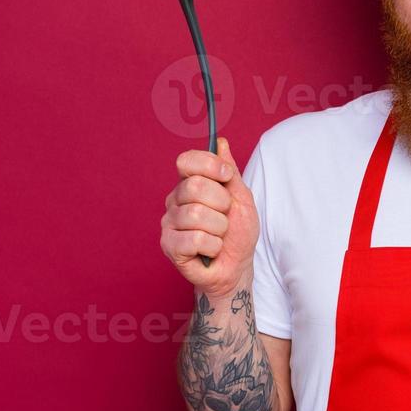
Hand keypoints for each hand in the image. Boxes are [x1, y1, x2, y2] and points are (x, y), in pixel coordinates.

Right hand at [160, 137, 259, 297]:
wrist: (236, 267)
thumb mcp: (242, 199)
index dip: (209, 165)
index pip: (186, 161)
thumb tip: (221, 143)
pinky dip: (213, 246)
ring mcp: (169, 222)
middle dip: (221, 203)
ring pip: (196, 215)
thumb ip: (230, 173)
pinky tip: (210, 250)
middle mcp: (175, 200)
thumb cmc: (238, 233)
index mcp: (190, 184)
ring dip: (219, 228)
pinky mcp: (168, 245)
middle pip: (194, 187)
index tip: (227, 176)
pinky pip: (195, 239)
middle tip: (225, 216)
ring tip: (219, 236)